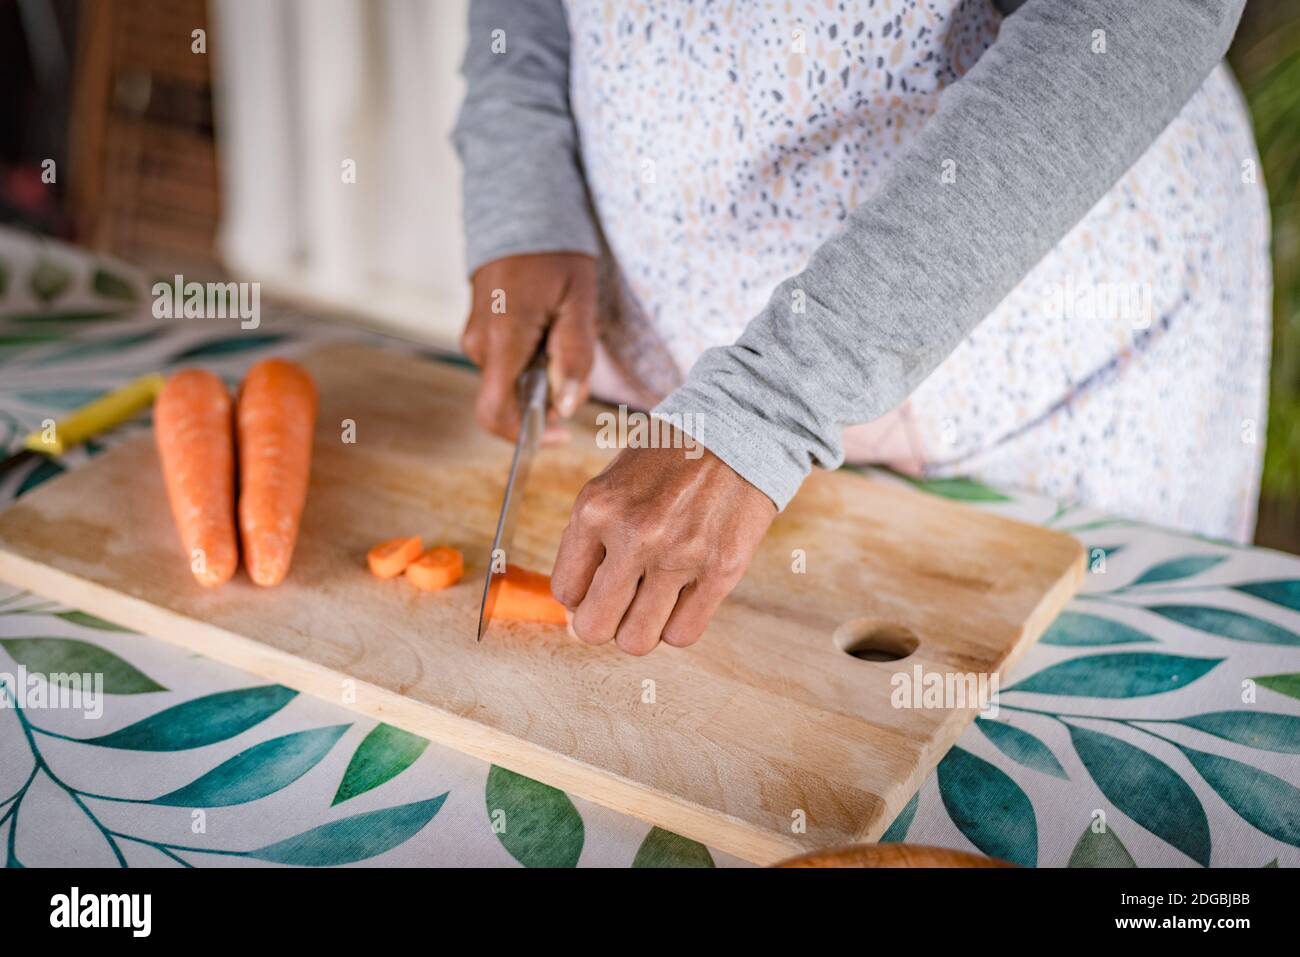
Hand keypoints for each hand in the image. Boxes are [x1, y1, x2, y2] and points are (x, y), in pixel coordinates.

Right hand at [461, 253, 596, 441]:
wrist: (521, 211)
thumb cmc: (555, 253)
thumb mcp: (579, 303)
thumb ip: (574, 358)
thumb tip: (565, 407)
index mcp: (502, 339)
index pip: (495, 412)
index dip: (525, 435)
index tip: (559, 434)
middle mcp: (479, 343)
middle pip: (511, 399)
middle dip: (545, 396)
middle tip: (572, 360)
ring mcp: (474, 337)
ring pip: (510, 381)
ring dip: (540, 375)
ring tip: (560, 332)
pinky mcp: (478, 332)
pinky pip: (504, 364)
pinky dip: (529, 361)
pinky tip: (546, 329)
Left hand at [551, 441, 776, 654]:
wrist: (739, 428)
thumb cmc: (671, 456)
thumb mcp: (612, 482)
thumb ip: (590, 538)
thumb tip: (576, 607)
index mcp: (597, 509)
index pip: (565, 591)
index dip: (580, 596)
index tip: (596, 585)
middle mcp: (634, 536)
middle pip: (594, 627)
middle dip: (602, 623)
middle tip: (619, 605)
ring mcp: (679, 556)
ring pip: (637, 640)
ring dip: (640, 628)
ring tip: (652, 601)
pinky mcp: (721, 570)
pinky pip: (683, 634)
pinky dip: (678, 625)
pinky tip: (682, 598)